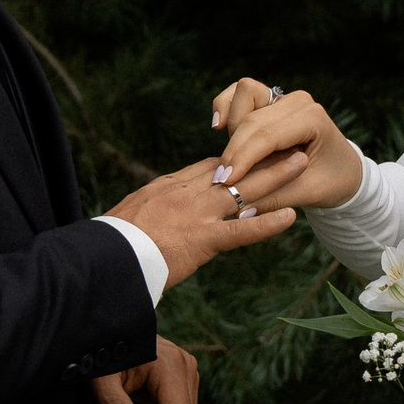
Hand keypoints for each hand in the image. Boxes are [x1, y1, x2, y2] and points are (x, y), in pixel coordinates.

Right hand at [107, 150, 308, 287]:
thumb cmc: (107, 246)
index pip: (208, 166)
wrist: (100, 259)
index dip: (236, 159)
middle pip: (233, 168)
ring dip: (276, 176)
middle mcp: (184, 194)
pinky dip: (268, 224)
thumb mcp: (126, 220)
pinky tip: (291, 217)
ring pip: (244, 190)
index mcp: (166, 188)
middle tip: (289, 144)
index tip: (255, 154)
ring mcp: (195, 215)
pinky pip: (241, 231)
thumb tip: (153, 217)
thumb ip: (147, 213)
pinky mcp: (201, 240)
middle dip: (263, 156)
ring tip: (303, 163)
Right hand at [209, 79, 363, 211]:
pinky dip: (227, 106)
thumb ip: (274, 198)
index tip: (225, 181)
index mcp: (314, 119)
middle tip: (221, 180)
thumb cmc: (332, 181)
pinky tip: (219, 126)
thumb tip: (239, 212)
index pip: (268, 136)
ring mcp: (284, 98)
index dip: (243, 158)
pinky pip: (241, 95)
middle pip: (252, 118)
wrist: (344, 171)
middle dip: (233, 149)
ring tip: (231, 158)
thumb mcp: (308, 193)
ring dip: (232, 125)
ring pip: (243, 97)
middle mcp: (298, 102)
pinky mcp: (270, 100)